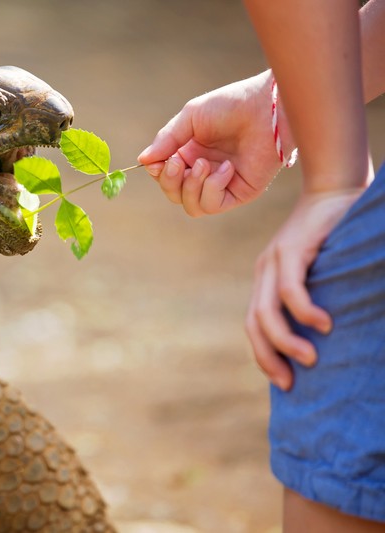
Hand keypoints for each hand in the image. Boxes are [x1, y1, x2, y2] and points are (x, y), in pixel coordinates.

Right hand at [138, 71, 294, 216]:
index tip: (156, 162)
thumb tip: (142, 160)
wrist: (267, 107)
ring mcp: (222, 184)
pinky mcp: (239, 193)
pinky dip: (212, 188)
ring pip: (191, 206)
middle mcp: (204, 171)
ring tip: (204, 164)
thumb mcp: (191, 117)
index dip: (157, 173)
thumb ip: (167, 140)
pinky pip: (212, 205)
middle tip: (178, 162)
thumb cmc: (231, 105)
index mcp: (190, 153)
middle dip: (170, 181)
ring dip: (190, 187)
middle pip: (174, 194)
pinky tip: (225, 168)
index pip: (165, 176)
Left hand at [246, 188, 364, 389]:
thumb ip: (317, 298)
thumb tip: (328, 337)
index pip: (254, 326)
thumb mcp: (322, 273)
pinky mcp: (291, 249)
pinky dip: (304, 310)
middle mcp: (264, 273)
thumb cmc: (335, 235)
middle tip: (290, 384)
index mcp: (267, 282)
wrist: (336, 188)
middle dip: (269, 358)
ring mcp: (274, 261)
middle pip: (254, 325)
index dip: (264, 356)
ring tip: (311, 360)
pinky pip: (290, 288)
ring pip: (268, 311)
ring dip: (286, 340)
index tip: (285, 383)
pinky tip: (323, 325)